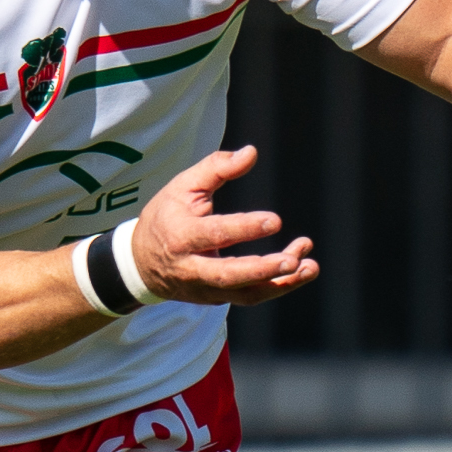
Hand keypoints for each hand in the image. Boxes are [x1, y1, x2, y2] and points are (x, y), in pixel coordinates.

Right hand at [129, 145, 317, 305]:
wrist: (141, 263)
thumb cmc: (167, 216)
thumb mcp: (183, 186)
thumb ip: (216, 167)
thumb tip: (251, 153)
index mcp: (181, 236)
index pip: (215, 234)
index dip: (245, 229)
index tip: (276, 221)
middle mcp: (192, 268)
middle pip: (229, 275)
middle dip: (263, 270)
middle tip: (293, 260)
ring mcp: (206, 289)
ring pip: (245, 294)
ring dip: (280, 284)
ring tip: (310, 266)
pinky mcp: (218, 299)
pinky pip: (251, 296)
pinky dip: (278, 286)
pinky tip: (301, 270)